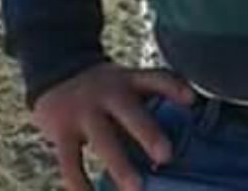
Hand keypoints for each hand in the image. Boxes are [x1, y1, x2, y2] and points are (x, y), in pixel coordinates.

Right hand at [32, 61, 194, 190]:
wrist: (55, 70)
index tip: (192, 99)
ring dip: (120, 166)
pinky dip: (80, 183)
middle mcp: (108, 93)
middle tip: (166, 156)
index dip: (173, 87)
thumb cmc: (103, 87)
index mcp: (128, 80)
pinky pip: (70, 162)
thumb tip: (179, 137)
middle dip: (148, 133)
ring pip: (103, 141)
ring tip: (136, 188)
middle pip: (130, 112)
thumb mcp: (124, 82)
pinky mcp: (61, 131)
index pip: (155, 78)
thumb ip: (145, 102)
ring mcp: (84, 112)